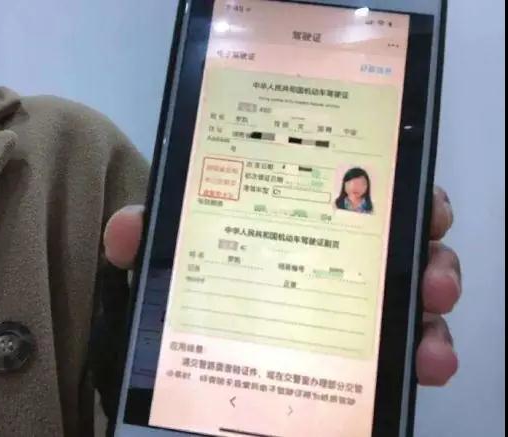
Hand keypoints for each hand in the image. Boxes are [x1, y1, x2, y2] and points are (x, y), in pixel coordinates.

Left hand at [104, 187, 460, 386]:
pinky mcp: (360, 343)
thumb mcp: (175, 260)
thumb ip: (151, 241)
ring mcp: (353, 299)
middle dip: (424, 245)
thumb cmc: (199, 285)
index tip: (402, 194)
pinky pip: (403, 343)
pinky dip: (422, 350)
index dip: (382, 186)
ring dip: (430, 304)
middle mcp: (334, 251)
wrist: (200, 359)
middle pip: (396, 235)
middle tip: (427, 268)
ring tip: (428, 327)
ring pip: (411, 288)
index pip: (348, 187)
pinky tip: (423, 363)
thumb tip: (126, 232)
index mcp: (297, 217)